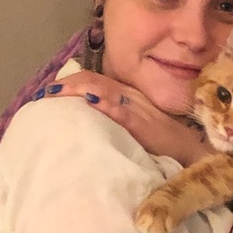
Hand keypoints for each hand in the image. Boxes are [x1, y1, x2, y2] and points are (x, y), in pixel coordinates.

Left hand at [38, 71, 210, 165]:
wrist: (192, 152)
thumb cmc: (164, 142)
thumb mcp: (136, 125)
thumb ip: (116, 118)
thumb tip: (88, 117)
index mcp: (127, 94)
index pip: (93, 79)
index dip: (68, 82)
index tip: (46, 91)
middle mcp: (130, 95)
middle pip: (92, 79)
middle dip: (64, 85)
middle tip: (40, 95)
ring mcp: (137, 107)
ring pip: (102, 88)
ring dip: (75, 89)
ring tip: (51, 95)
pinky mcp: (143, 124)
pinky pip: (121, 109)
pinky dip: (103, 104)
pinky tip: (88, 101)